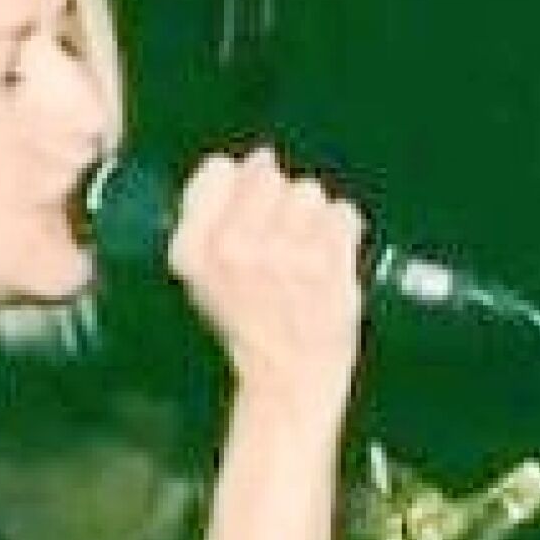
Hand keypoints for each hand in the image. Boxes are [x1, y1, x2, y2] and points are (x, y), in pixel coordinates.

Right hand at [169, 148, 364, 406]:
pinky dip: (343, 230)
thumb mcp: (201, 277)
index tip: (249, 198)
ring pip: (309, 191)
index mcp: (196, 249)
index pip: (219, 170)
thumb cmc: (250, 324)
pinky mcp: (330, 260)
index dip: (239, 180)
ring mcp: (285, 252)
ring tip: (306, 249)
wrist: (290, 373)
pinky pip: (343, 213)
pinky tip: (329, 256)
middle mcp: (236, 247)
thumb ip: (207, 218)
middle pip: (268, 173)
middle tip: (283, 231)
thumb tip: (234, 165)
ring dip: (313, 214)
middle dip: (279, 196)